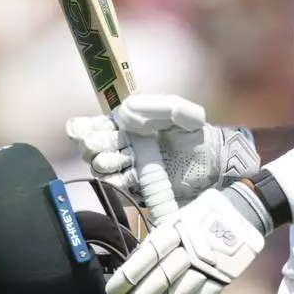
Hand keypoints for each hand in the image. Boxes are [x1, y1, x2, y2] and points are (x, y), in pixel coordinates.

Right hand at [66, 94, 259, 203]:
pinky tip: (123, 174)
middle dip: (93, 145)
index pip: (98, 125)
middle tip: (99, 144)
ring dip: (104, 162)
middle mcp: (124, 145)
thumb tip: (126, 110)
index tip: (80, 130)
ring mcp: (129, 167)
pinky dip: (114, 181)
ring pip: (101, 166)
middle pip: (93, 146)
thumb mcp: (183, 113)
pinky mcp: (137, 187)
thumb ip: (159, 106)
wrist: (213, 163)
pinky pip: (116, 186)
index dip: (84, 127)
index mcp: (129, 124)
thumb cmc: (196, 134)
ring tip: (118, 158)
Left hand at [104, 186, 267, 293]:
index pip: (145, 258)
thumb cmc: (202, 217)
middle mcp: (189, 247)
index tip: (113, 293)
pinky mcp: (222, 277)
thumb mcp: (176, 219)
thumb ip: (157, 242)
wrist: (243, 213)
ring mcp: (207, 264)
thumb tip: (131, 268)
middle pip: (159, 280)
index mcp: (175, 229)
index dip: (127, 278)